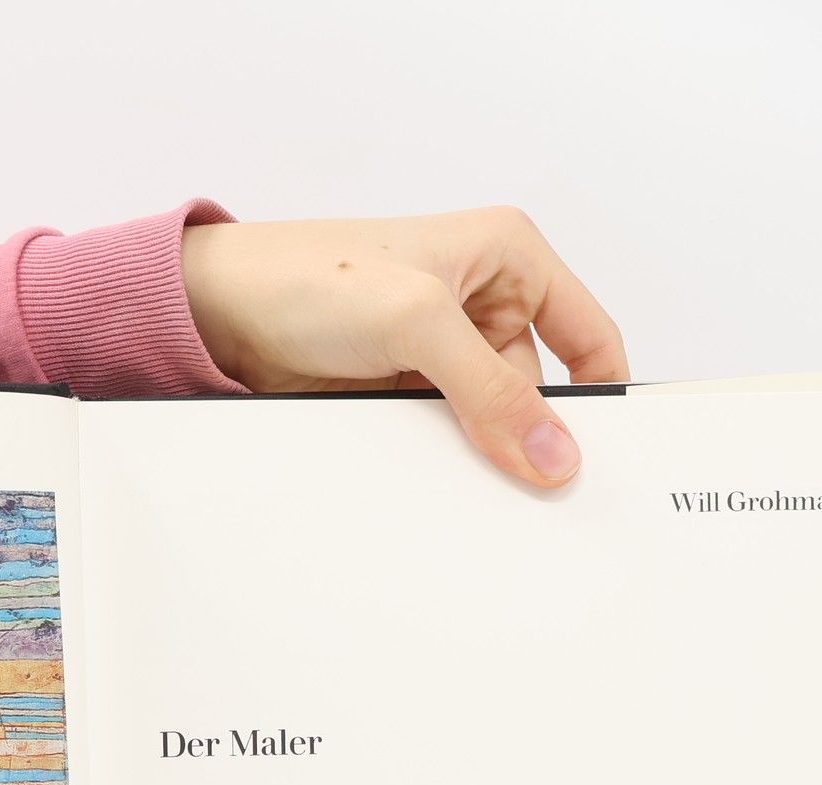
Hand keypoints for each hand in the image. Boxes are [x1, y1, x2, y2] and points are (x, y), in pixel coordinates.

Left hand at [181, 207, 627, 488]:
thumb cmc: (307, 278)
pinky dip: (443, 463)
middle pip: (539, 391)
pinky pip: (445, 441)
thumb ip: (491, 390)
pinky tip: (434, 480)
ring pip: (490, 423)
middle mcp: (482, 300)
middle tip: (534, 491)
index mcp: (507, 256)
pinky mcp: (403, 392)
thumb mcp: (416, 322)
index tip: (601, 460)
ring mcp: (441, 352)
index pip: (588, 335)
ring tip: (470, 480)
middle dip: (531, 437)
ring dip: (480, 454)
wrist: (220, 315)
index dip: (601, 398)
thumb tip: (553, 451)